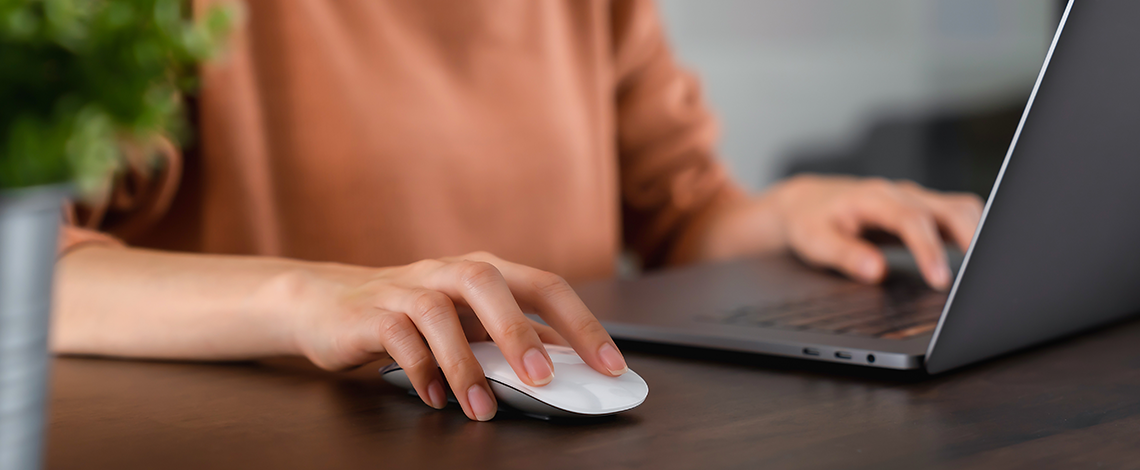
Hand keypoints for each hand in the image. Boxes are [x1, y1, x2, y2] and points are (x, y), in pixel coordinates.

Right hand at [278, 251, 627, 421]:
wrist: (326, 303)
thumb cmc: (410, 313)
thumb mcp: (468, 320)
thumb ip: (512, 335)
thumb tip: (568, 362)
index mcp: (483, 271)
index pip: (543, 286)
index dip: (581, 324)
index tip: (610, 366)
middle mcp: (446, 272)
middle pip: (487, 282)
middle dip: (517, 331)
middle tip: (542, 379)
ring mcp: (405, 289)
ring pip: (437, 312)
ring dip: (463, 363)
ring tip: (482, 408)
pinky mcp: (370, 314)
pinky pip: (397, 336)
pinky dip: (420, 370)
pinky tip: (436, 398)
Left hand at [770, 175, 982, 289]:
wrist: (806, 202)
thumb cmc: (810, 221)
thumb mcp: (815, 241)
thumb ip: (846, 255)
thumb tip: (877, 272)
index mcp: (874, 198)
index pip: (912, 220)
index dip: (929, 250)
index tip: (941, 280)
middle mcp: (900, 194)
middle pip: (950, 208)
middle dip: (971, 239)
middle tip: (981, 277)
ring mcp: (914, 200)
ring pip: (960, 208)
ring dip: (978, 233)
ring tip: (986, 269)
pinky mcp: (921, 210)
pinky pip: (956, 215)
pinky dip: (972, 232)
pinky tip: (977, 258)